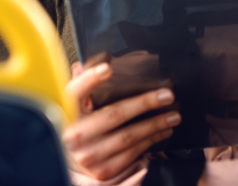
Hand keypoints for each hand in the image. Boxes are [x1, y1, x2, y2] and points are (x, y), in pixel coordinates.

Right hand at [62, 62, 182, 180]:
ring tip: (172, 116)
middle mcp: (76, 136)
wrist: (67, 164)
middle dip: (145, 104)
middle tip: (167, 96)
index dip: (90, 79)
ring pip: (129, 137)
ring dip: (155, 125)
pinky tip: (161, 133)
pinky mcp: (103, 171)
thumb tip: (81, 65)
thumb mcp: (70, 108)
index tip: (107, 68)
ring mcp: (90, 155)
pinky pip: (132, 154)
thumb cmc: (73, 128)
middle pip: (114, 115)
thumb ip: (77, 86)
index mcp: (66, 114)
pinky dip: (150, 142)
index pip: (75, 93)